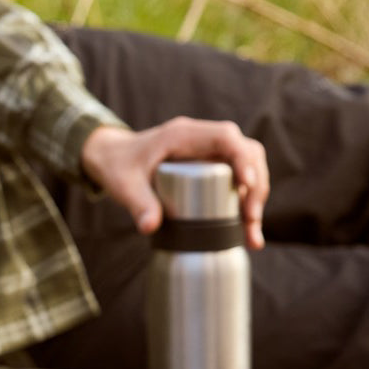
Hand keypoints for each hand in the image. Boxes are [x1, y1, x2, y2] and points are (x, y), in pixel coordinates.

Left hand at [81, 118, 268, 249]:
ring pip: (247, 167)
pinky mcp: (210, 166)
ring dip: (255, 198)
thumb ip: (137, 203)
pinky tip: (246, 230)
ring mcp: (209, 152)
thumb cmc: (117, 166)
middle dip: (255, 186)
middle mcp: (203, 139)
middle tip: (250, 221)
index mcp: (184, 135)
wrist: (112, 158)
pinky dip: (245, 202)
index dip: (242, 159)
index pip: (226, 138)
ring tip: (251, 234)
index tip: (246, 186)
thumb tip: (150, 228)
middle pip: (246, 153)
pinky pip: (237, 178)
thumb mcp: (123, 185)